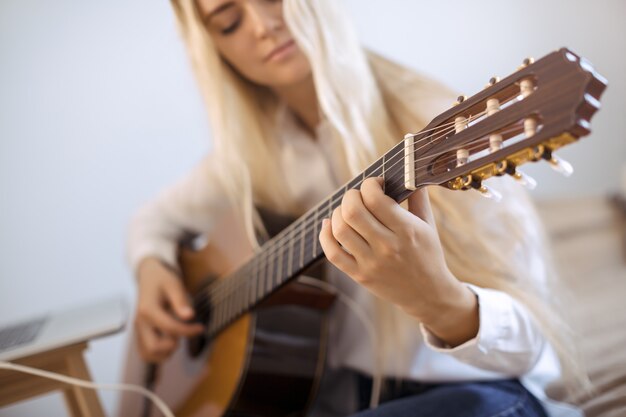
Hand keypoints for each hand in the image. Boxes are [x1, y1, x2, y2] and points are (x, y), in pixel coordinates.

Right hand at [134, 258, 203, 362]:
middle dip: (174, 344)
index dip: (189, 331)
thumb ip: (180, 301)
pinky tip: (170, 342)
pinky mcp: (140, 335)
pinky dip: (159, 354)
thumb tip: (190, 316)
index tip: (201, 328)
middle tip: (184, 332)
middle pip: (155, 347)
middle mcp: (140, 323)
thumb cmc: (163, 280)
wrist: (149, 277)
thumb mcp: (174, 285)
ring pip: (149, 354)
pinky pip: (146, 353)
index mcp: (148, 310)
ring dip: (167, 352)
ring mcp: (138, 330)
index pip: (170, 328)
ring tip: (177, 337)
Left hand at [318, 177, 477, 345]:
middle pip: (353, 211)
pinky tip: (329, 224)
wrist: (428, 295)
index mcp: (406, 230)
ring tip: (346, 210)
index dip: (370, 184)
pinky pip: (332, 253)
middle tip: (358, 196)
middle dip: (350, 196)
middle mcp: (387, 247)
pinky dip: (325, 235)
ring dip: (338, 212)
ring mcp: (371, 263)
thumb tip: (410, 170)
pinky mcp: (359, 276)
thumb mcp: (428, 225)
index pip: (375, 199)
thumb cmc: (428, 255)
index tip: (375, 184)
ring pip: (340, 229)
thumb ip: (418, 197)